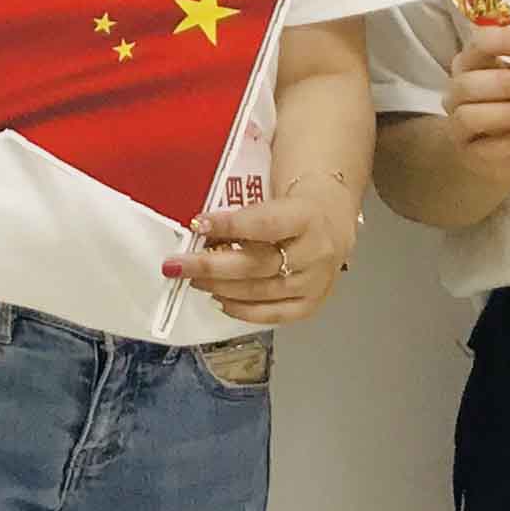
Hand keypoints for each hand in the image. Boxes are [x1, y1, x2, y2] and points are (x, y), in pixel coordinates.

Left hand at [167, 176, 355, 326]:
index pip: (264, 223)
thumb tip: (199, 230)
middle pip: (257, 265)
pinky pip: (274, 314)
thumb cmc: (293, 206)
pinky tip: (220, 299)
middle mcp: (316, 252)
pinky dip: (242, 310)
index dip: (229, 225)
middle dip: (211, 266)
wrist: (332, 219)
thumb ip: (242, 213)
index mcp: (307, 215)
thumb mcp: (273, 196)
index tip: (197, 224)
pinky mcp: (312, 303)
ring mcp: (316, 282)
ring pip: (261, 291)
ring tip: (194, 279)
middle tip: (178, 264)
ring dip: (220, 287)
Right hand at [435, 19, 509, 193]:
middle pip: (468, 82)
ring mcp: (458, 122)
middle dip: (508, 82)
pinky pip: (485, 147)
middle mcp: (458, 90)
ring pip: (469, 115)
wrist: (497, 152)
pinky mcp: (469, 152)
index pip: (479, 43)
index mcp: (472, 62)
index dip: (505, 40)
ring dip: (509, 112)